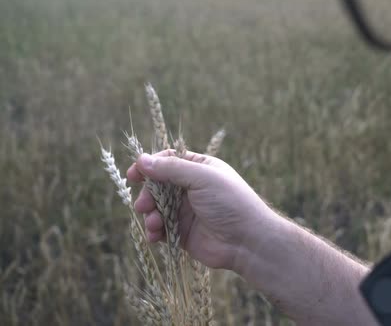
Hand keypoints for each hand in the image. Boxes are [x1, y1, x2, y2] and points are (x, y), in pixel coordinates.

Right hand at [127, 150, 275, 269]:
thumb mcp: (202, 178)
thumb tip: (141, 160)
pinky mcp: (182, 232)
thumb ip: (171, 169)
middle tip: (144, 205)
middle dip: (147, 195)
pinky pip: (160, 229)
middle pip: (157, 185)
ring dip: (149, 214)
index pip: (168, 160)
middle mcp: (191, 188)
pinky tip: (155, 235)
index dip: (149, 166)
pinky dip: (154, 231)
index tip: (133, 175)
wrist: (247, 241)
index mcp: (199, 169)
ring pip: (155, 208)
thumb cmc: (230, 202)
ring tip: (155, 223)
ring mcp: (186, 211)